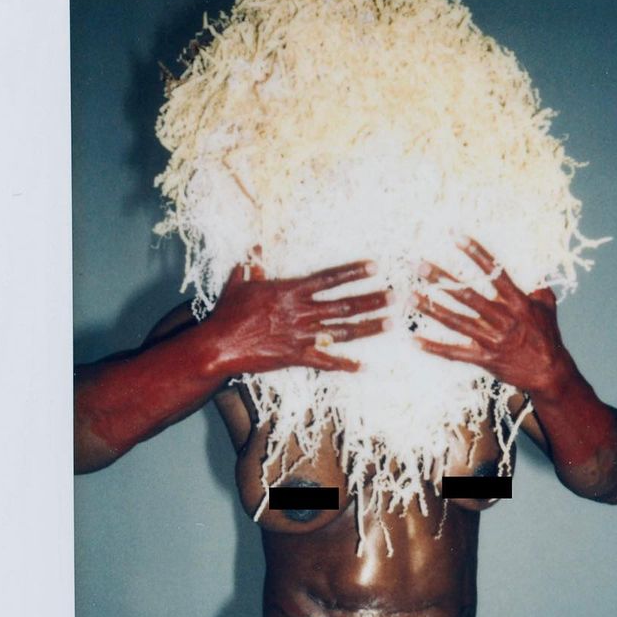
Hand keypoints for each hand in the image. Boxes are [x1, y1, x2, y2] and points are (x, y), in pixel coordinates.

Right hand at [204, 248, 389, 377]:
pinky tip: (363, 367)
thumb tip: (256, 249)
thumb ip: (253, 266)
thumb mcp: (240, 284)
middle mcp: (301, 311)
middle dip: (373, 300)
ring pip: (342, 330)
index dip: (354, 272)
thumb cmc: (227, 314)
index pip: (329, 278)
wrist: (219, 344)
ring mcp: (301, 335)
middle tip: (397, 297)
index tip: (375, 267)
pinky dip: (345, 365)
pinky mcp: (296, 356)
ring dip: (369, 327)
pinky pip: (326, 361)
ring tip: (391, 323)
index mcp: (290, 291)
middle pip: (345, 304)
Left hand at [412, 236, 568, 396]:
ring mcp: (491, 339)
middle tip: (418, 265)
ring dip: (431, 308)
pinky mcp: (483, 358)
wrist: (550, 373)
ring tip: (409, 296)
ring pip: (455, 321)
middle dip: (441, 279)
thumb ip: (537, 288)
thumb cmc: (548, 337)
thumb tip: (532, 274)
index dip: (475, 253)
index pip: (494, 272)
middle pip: (466, 295)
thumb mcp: (547, 306)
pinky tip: (414, 340)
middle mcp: (501, 319)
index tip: (456, 236)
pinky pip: (454, 353)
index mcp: (517, 302)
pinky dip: (434, 347)